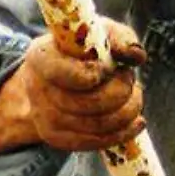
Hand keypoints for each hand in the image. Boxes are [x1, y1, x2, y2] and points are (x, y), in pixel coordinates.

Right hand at [0, 18, 147, 153]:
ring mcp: (45, 117)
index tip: (110, 67)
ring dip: (128, 111)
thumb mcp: (97, 33)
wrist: (54, 78)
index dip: (95, 73)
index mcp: (42, 56)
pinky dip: (124, 132)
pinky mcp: (57, 138)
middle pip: (90, 103)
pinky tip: (136, 121)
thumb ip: (119, 37)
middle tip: (128, 78)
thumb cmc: (81, 51)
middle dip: (121, 90)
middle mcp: (38, 89)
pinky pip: (97, 142)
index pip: (65, 73)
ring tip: (134, 95)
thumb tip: (135, 56)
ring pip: (98, 125)